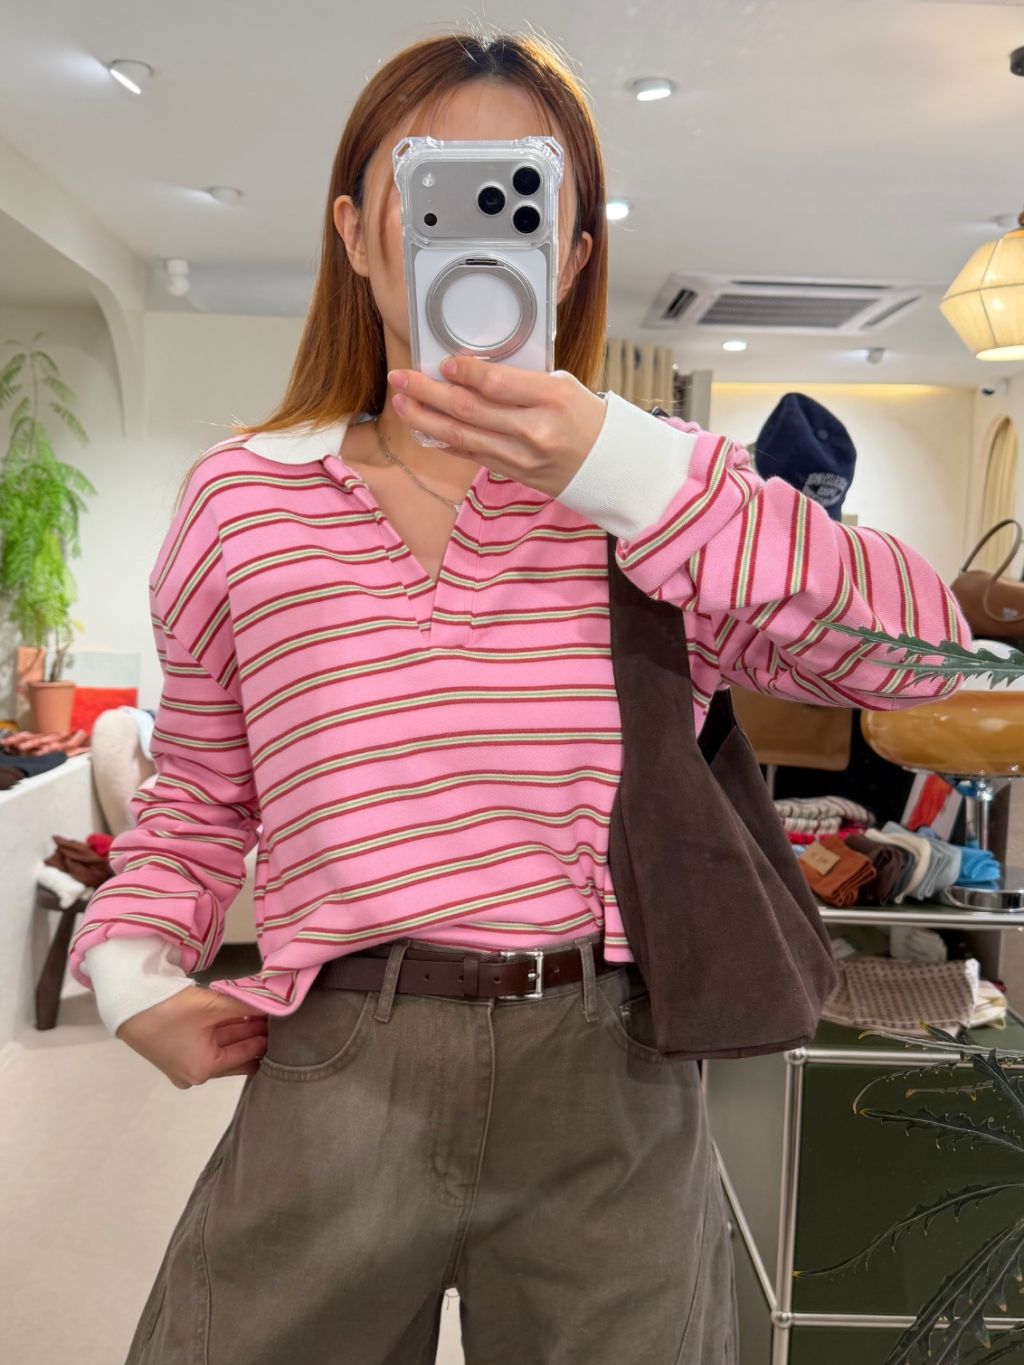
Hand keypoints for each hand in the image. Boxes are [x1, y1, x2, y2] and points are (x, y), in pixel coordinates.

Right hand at [116, 984, 267, 1089]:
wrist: (129, 1001)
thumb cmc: (170, 1009)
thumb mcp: (213, 1006)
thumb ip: (246, 1006)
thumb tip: (275, 1003)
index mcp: (204, 1070)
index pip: (247, 1055)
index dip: (267, 1039)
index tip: (286, 1026)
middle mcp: (195, 1074)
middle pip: (235, 1054)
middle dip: (255, 1036)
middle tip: (279, 1019)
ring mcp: (184, 1064)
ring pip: (222, 1046)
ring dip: (240, 1030)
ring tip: (264, 1013)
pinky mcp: (177, 1051)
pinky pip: (209, 1042)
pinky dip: (224, 1029)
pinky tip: (242, 1014)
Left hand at [386, 356, 607, 498]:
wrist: (609, 464)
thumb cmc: (586, 417)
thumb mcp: (563, 385)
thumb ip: (519, 381)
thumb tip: (470, 373)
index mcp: (551, 398)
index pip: (496, 384)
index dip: (464, 372)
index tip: (443, 362)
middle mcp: (533, 431)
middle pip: (468, 410)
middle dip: (427, 392)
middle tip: (400, 377)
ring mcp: (520, 457)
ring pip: (461, 436)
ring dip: (425, 419)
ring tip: (400, 402)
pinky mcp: (513, 473)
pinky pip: (470, 454)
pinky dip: (444, 441)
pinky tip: (423, 429)